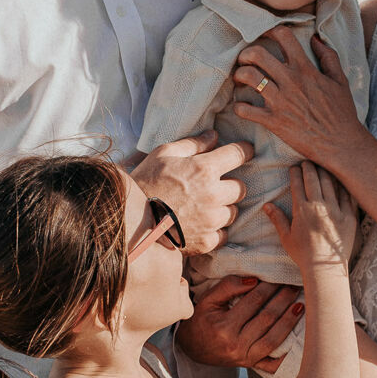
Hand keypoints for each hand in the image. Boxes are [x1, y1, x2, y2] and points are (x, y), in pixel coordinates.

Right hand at [132, 133, 249, 252]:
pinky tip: (201, 225)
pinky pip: (223, 234)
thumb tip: (213, 136)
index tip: (244, 152)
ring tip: (204, 207)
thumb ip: (192, 144)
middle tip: (214, 186)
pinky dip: (215, 230)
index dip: (244, 151)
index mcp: (205, 169)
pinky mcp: (206, 242)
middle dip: (230, 184)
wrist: (131, 220)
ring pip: (233, 212)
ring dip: (223, 208)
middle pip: (241, 187)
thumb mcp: (163, 154)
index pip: (239, 154)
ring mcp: (211, 221)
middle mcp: (214, 195)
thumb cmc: (145, 182)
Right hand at [176, 274, 302, 372]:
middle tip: (294, 286)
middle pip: (267, 318)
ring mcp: (244, 357)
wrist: (192, 348)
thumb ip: (228, 286)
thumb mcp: (208, 299)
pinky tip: (298, 342)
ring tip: (300, 305)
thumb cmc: (201, 320)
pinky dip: (286, 355)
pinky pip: (272, 363)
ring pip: (274, 338)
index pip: (253, 301)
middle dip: (283, 300)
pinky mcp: (250, 365)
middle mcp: (235, 344)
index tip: (279, 277)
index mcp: (224, 327)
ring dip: (289, 321)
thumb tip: (254, 280)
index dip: (268, 288)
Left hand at [233, 25, 363, 165]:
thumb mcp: (340, 80)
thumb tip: (315, 38)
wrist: (340, 144)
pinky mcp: (273, 121)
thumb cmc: (342, 113)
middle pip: (257, 54)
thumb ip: (328, 57)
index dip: (269, 31)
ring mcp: (280, 101)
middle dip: (246, 53)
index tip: (264, 36)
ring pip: (248, 76)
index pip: (283, 37)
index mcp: (305, 69)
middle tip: (246, 60)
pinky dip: (239, 107)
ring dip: (239, 75)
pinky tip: (243, 107)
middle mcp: (290, 81)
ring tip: (240, 79)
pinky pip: (245, 110)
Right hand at [265, 163, 357, 271]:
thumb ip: (277, 219)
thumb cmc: (303, 255)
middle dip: (310, 167)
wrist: (325, 268)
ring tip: (323, 165)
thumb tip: (266, 205)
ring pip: (331, 182)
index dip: (295, 173)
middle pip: (314, 178)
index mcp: (302, 210)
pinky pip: (347, 195)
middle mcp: (319, 206)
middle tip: (308, 161)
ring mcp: (336, 210)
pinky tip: (341, 180)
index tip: (294, 167)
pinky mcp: (349, 216)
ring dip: (326, 171)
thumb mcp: (286, 237)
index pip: (297, 184)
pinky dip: (343, 185)